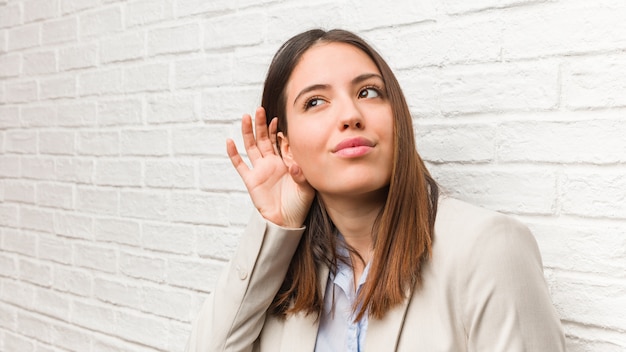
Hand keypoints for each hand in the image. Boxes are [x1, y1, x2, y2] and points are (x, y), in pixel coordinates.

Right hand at [227, 107, 314, 227]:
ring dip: (248, 132)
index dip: (278, 131)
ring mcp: (260, 170)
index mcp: (287, 161)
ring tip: (245, 117)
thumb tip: (294, 165)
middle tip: (259, 109)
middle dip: (262, 124)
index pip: (280, 142)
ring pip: (252, 146)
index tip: (278, 120)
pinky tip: (229, 142)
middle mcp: (272, 163)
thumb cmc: (299, 204)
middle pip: (264, 139)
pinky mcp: (251, 180)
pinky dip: (233, 154)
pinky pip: (240, 165)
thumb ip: (301, 175)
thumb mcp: (307, 188)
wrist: (287, 221)